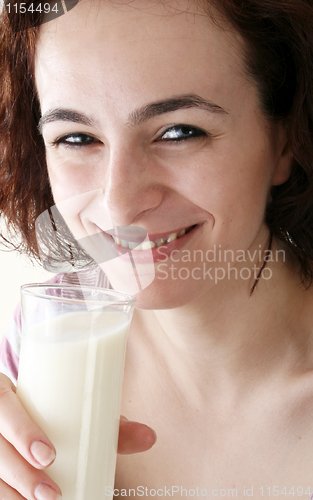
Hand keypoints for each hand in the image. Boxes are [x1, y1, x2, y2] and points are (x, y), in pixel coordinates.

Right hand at [0, 373, 155, 498]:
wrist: (21, 411)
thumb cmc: (52, 409)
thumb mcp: (73, 410)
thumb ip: (110, 425)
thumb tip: (150, 436)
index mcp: (7, 391)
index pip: (2, 401)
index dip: (21, 429)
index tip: (49, 454)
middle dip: (20, 472)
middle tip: (51, 493)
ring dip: (11, 492)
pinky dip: (5, 496)